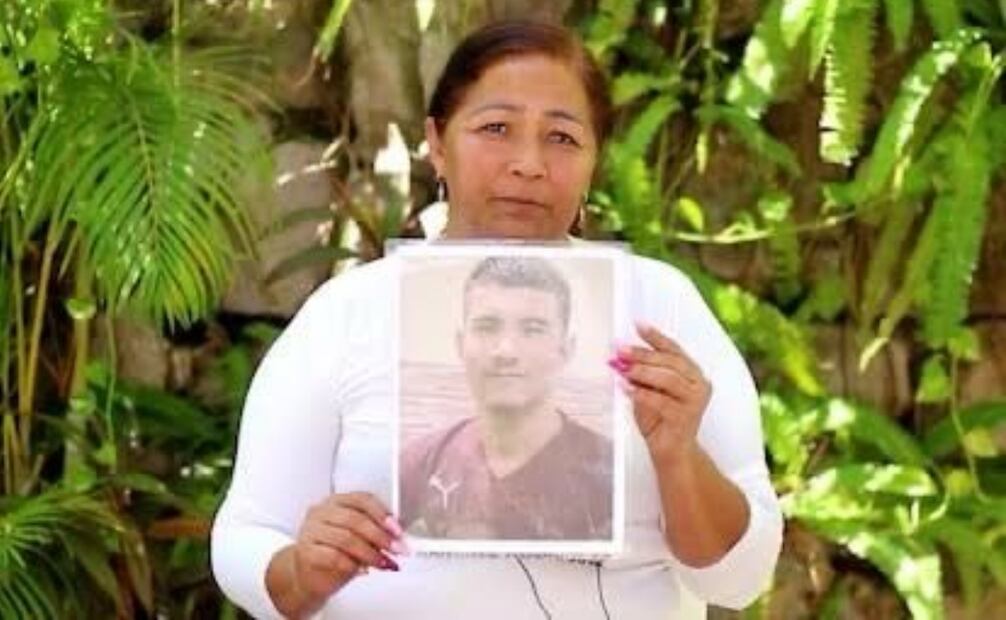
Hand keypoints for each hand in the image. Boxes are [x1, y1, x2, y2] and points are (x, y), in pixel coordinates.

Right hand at [290, 493, 406, 603]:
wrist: (309, 575)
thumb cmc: (335, 552)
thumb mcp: (358, 537)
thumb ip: (375, 532)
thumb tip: (398, 537)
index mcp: (337, 501)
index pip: (362, 499)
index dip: (382, 514)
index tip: (397, 530)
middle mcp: (322, 512)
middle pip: (355, 519)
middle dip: (380, 536)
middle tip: (396, 549)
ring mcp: (310, 530)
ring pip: (345, 538)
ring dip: (370, 553)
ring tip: (383, 562)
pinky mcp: (305, 551)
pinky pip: (333, 557)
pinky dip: (352, 564)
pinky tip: (362, 570)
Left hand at [609, 323, 711, 462]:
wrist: (672, 452)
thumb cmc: (661, 420)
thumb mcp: (649, 391)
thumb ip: (641, 375)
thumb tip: (621, 358)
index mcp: (692, 373)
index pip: (674, 349)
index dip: (655, 336)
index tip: (638, 325)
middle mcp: (698, 384)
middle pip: (670, 362)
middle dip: (643, 354)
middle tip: (622, 350)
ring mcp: (695, 402)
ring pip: (668, 379)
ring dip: (642, 372)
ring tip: (623, 368)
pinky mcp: (686, 418)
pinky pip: (661, 401)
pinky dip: (642, 393)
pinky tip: (626, 388)